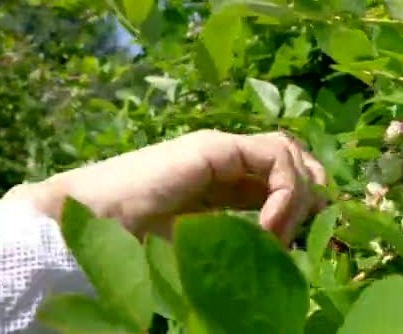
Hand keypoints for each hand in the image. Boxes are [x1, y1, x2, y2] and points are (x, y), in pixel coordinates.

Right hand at [3, 130, 325, 244]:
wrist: (91, 223)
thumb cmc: (139, 243)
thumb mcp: (207, 247)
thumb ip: (241, 243)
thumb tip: (282, 255)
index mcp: (226, 182)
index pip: (283, 178)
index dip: (304, 202)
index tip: (308, 237)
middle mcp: (229, 160)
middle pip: (294, 160)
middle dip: (311, 194)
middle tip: (302, 233)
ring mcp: (222, 149)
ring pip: (290, 153)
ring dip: (298, 196)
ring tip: (277, 236)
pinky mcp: (215, 147)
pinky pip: (274, 157)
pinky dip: (285, 191)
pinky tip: (268, 226)